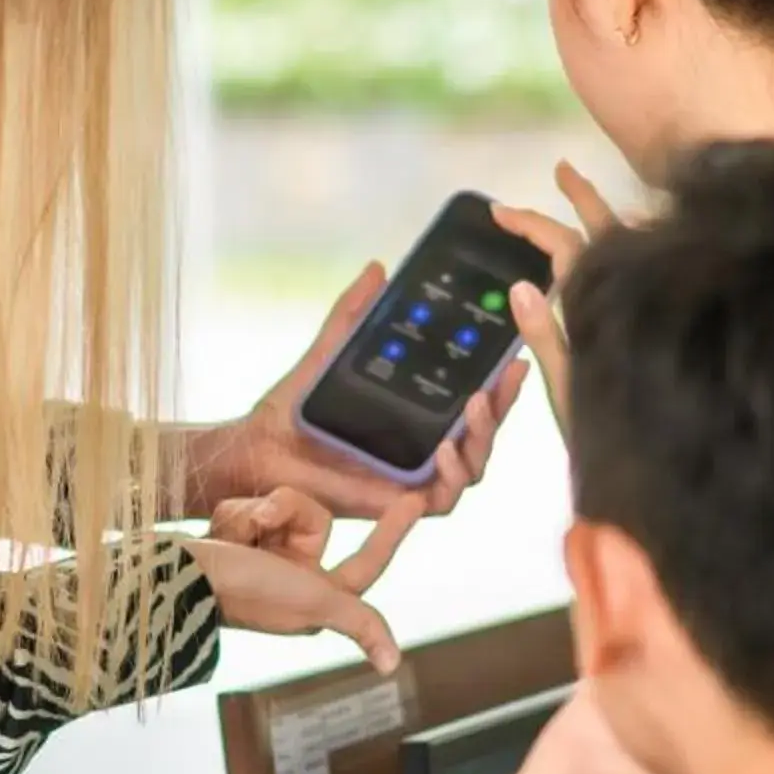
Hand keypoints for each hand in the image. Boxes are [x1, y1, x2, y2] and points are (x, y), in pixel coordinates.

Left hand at [181, 263, 527, 520]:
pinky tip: (446, 449)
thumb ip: (353, 313)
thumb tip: (377, 268)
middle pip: (486, 429)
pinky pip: (448, 496)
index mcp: (419, 412)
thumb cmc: (296, 408)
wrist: (261, 450)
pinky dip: (454, 473)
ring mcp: (420, 476)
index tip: (513, 349)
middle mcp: (427, 444)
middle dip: (505, 402)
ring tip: (476, 404)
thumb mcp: (331, 351)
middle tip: (508, 373)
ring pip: (477, 462)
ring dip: (485, 434)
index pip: (473, 395)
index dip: (499, 376)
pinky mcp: (405, 505)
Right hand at [187, 492, 419, 672]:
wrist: (176, 574)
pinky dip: (235, 514)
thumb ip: (358, 623)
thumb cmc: (244, 591)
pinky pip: (251, 507)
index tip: (414, 499)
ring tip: (236, 536)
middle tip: (264, 532)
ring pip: (284, 508)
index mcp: (316, 598)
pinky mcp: (233, 541)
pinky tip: (219, 534)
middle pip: (317, 522)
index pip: (365, 562)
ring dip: (256, 516)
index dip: (390, 535)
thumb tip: (391, 666)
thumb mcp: (312, 603)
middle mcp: (293, 579)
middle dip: (288, 518)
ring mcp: (261, 558)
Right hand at [494, 164, 624, 433]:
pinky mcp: (645, 329)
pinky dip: (612, 251)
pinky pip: (630, 274)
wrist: (666, 475)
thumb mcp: (569, 394)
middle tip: (560, 168)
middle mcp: (627, 302)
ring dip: (598, 214)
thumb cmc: (615, 442)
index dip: (533, 225)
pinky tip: (604, 243)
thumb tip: (522, 285)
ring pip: (622, 248)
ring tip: (577, 185)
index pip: (566, 249)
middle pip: (602, 234)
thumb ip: (548, 339)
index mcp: (602, 310)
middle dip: (578, 199)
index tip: (498, 213)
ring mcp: (640, 312)